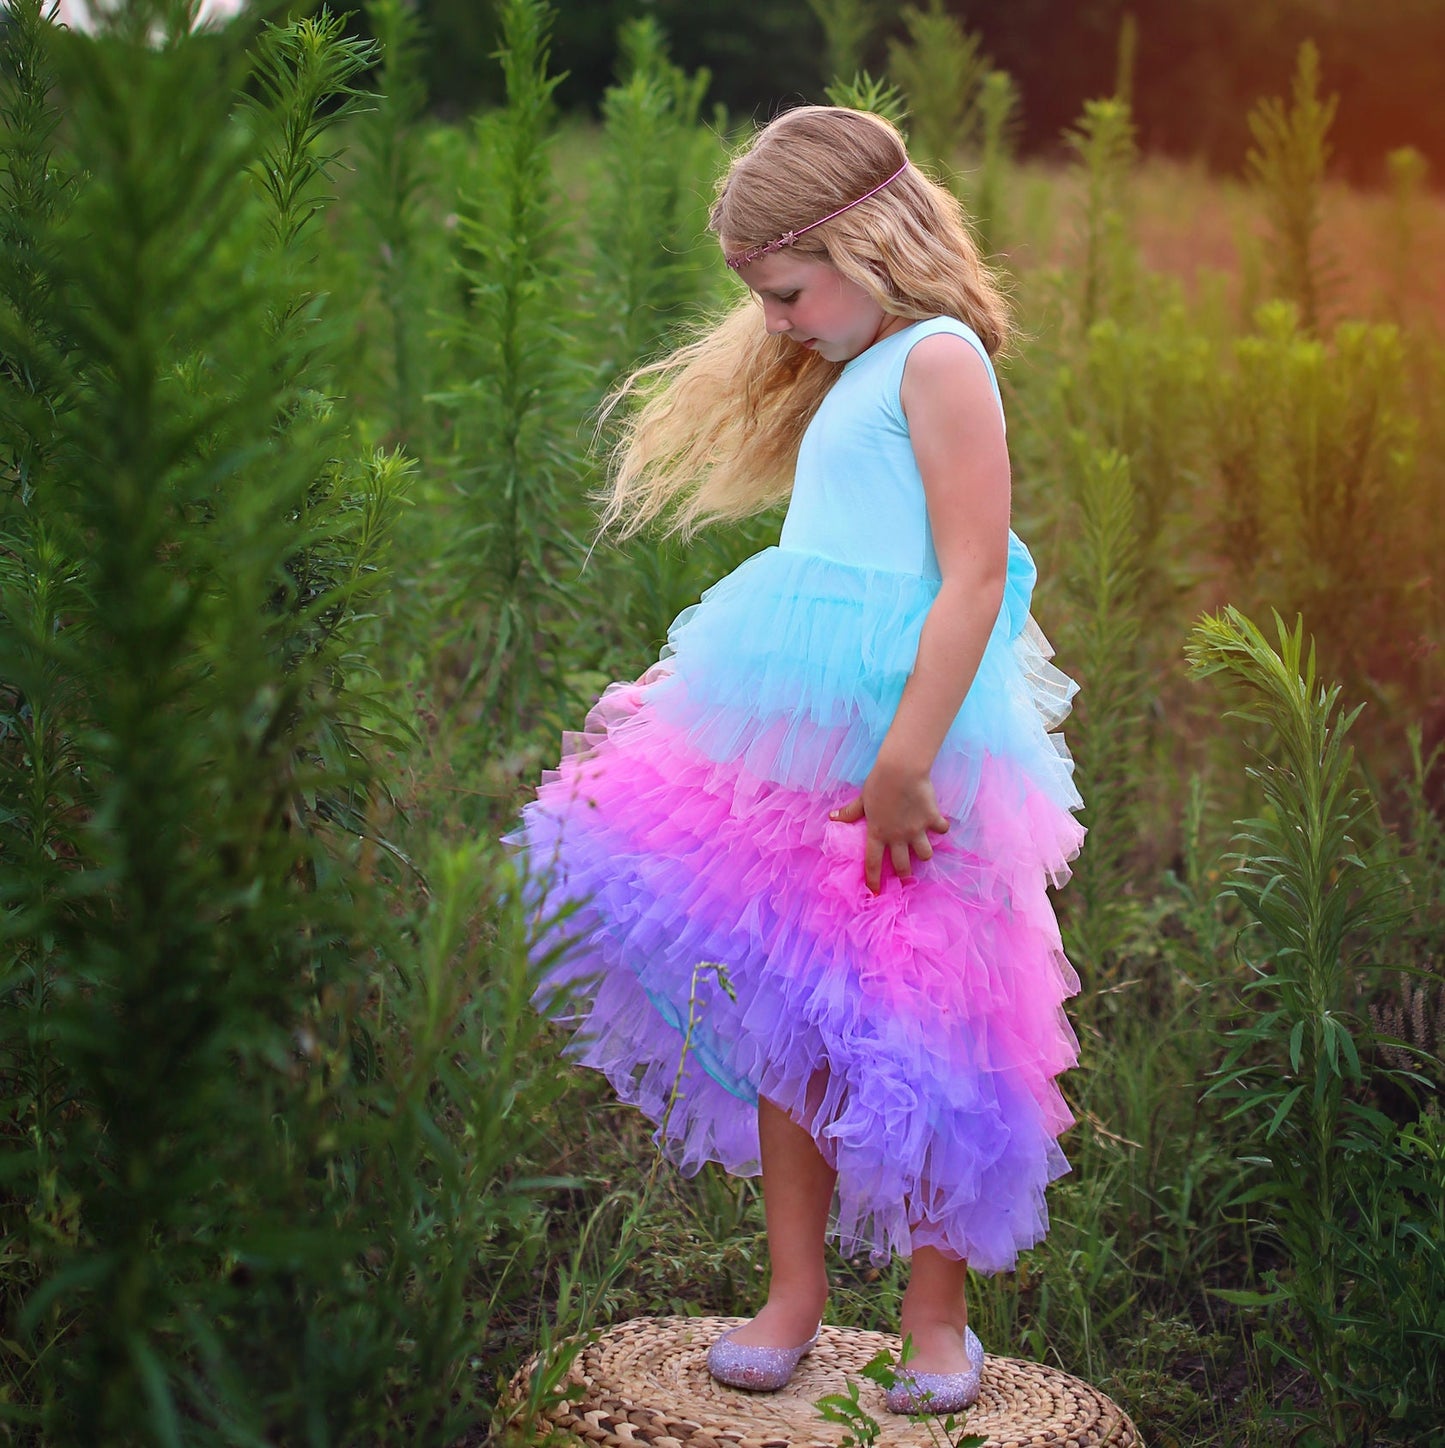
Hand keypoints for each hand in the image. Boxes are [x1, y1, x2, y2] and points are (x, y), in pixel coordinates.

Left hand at [829, 761, 949, 895]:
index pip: (873, 863)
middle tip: (906, 876)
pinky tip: (939, 824)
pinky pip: (941, 830)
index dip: (874, 879)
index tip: (875, 892)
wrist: (900, 771)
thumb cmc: (878, 784)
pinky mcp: (931, 819)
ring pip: (925, 854)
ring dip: (925, 853)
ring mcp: (916, 830)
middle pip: (903, 865)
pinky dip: (941, 828)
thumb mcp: (862, 800)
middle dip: (905, 875)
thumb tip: (833, 818)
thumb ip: (850, 812)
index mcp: (877, 833)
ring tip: (924, 849)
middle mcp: (897, 837)